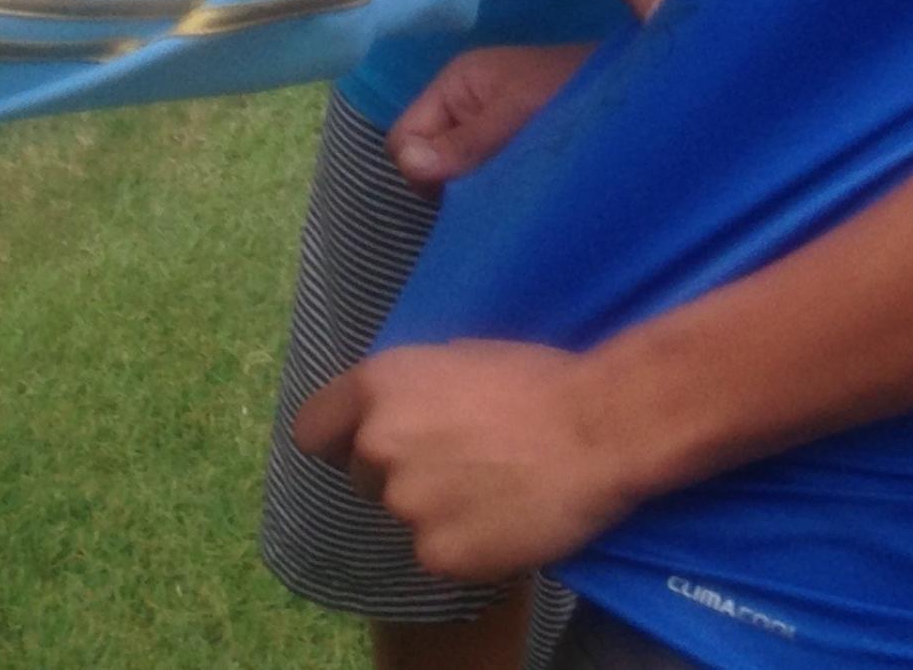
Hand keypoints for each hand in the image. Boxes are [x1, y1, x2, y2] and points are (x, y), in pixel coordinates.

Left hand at [291, 341, 639, 581]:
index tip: (362, 449)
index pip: (313, 432)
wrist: (598, 429)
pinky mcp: (437, 553)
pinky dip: (465, 546)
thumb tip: (391, 410)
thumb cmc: (538, 380)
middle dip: (400, 476)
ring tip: (490, 492)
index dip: (340, 443)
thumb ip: (409, 390)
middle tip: (458, 467)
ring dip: (436, 512)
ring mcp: (406, 503)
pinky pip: (438, 554)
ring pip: (404, 517)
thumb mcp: (457, 357)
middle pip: (363, 479)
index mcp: (378, 386)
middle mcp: (378, 445)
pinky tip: (503, 520)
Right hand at [388, 41, 592, 186]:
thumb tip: (407, 165)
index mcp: (455, 83)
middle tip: (494, 193)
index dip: (423, 171)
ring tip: (514, 192)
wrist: (639, 94)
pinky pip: (484, 170)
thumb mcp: (515, 115)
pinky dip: (496, 185)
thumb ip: (463, 142)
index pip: (404, 138)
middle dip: (451, 182)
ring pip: (456, 168)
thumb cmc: (572, 91)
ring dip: (476, 188)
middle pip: (427, 156)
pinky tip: (522, 192)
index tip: (463, 191)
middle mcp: (464, 101)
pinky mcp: (512, 141)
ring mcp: (487, 122)